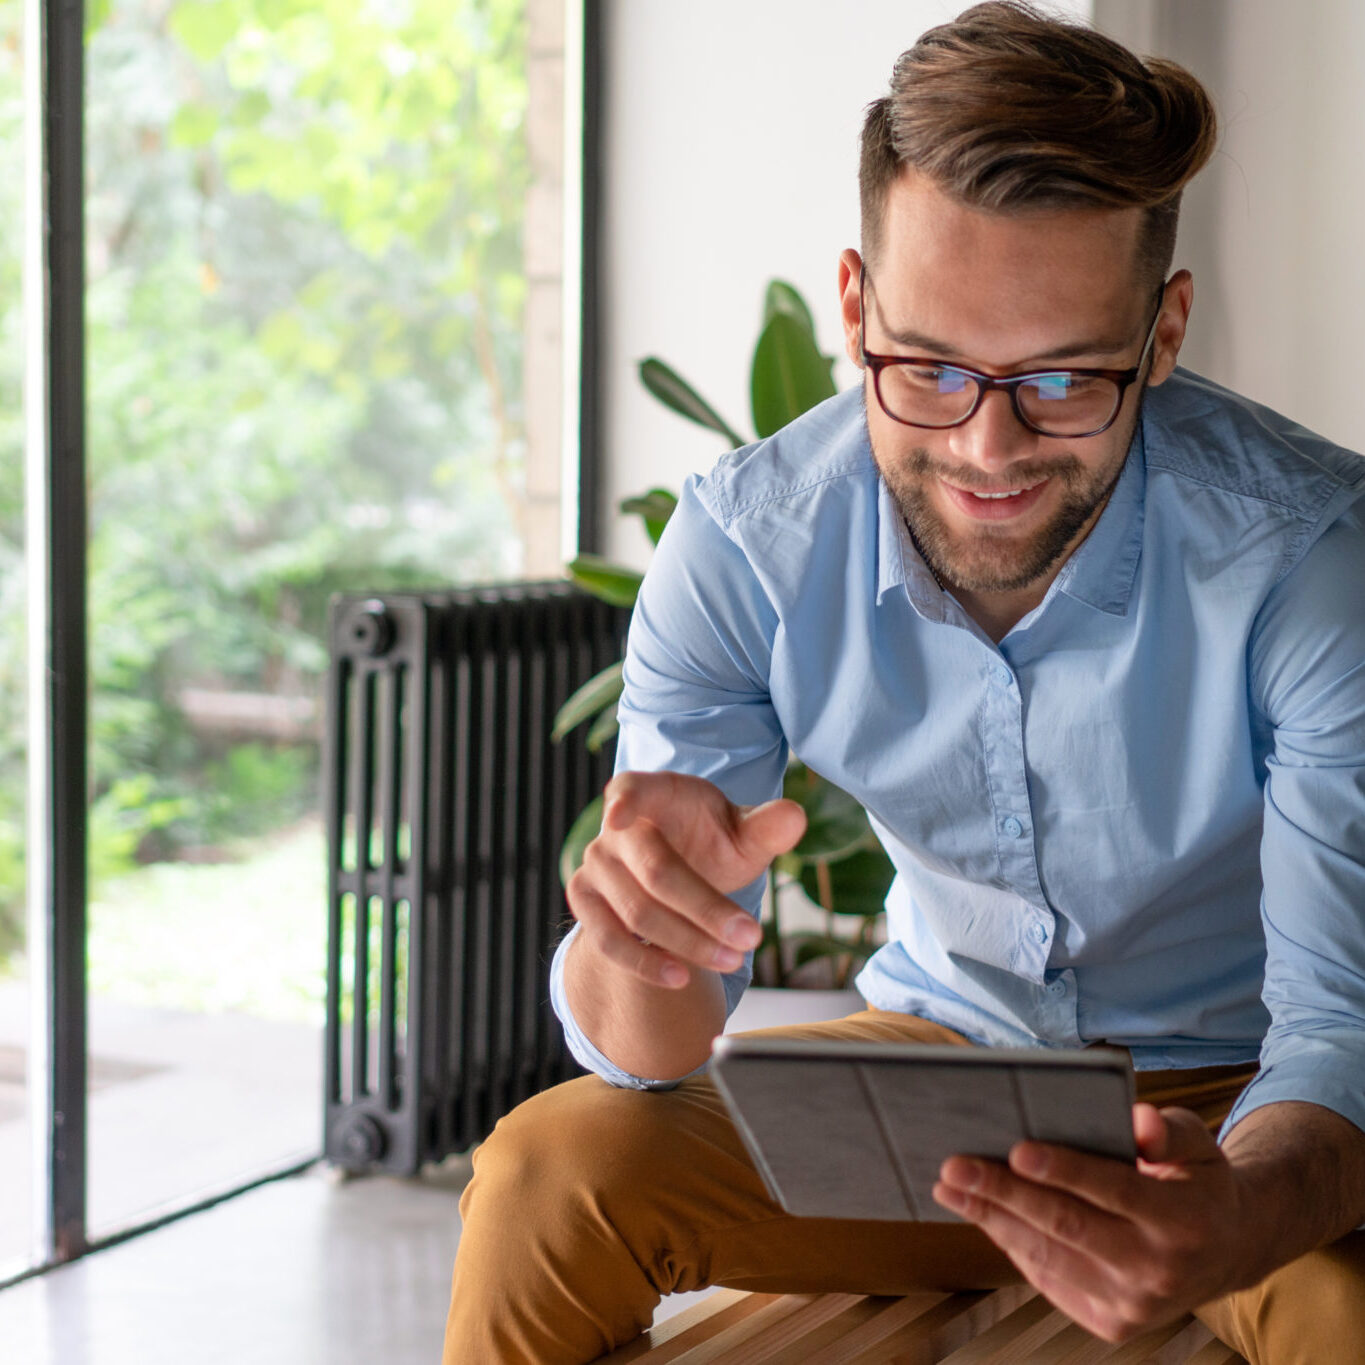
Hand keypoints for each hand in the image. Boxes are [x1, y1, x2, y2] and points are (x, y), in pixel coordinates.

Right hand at [566, 771, 806, 989]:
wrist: (675, 869)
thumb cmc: (710, 842)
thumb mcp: (742, 833)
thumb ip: (767, 827)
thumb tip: (795, 817)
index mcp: (651, 794)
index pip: (630, 789)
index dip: (625, 801)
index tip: (619, 814)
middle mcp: (614, 831)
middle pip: (655, 872)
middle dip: (705, 909)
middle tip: (752, 937)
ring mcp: (595, 867)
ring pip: (636, 913)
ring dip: (688, 942)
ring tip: (733, 960)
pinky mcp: (586, 905)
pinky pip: (608, 941)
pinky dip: (645, 964)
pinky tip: (683, 977)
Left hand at [932, 1104, 1257, 1341]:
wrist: (1226, 1252)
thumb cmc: (1196, 1181)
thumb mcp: (1198, 1143)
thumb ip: (1168, 1130)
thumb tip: (1138, 1121)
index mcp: (1183, 1220)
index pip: (1114, 1190)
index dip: (1064, 1170)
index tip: (1016, 1149)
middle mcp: (1159, 1270)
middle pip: (1067, 1226)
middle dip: (1004, 1194)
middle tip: (955, 1166)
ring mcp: (1134, 1304)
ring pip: (1048, 1256)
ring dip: (991, 1219)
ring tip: (949, 1188)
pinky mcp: (1111, 1322)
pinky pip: (1049, 1279)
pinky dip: (1011, 1243)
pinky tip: (982, 1214)